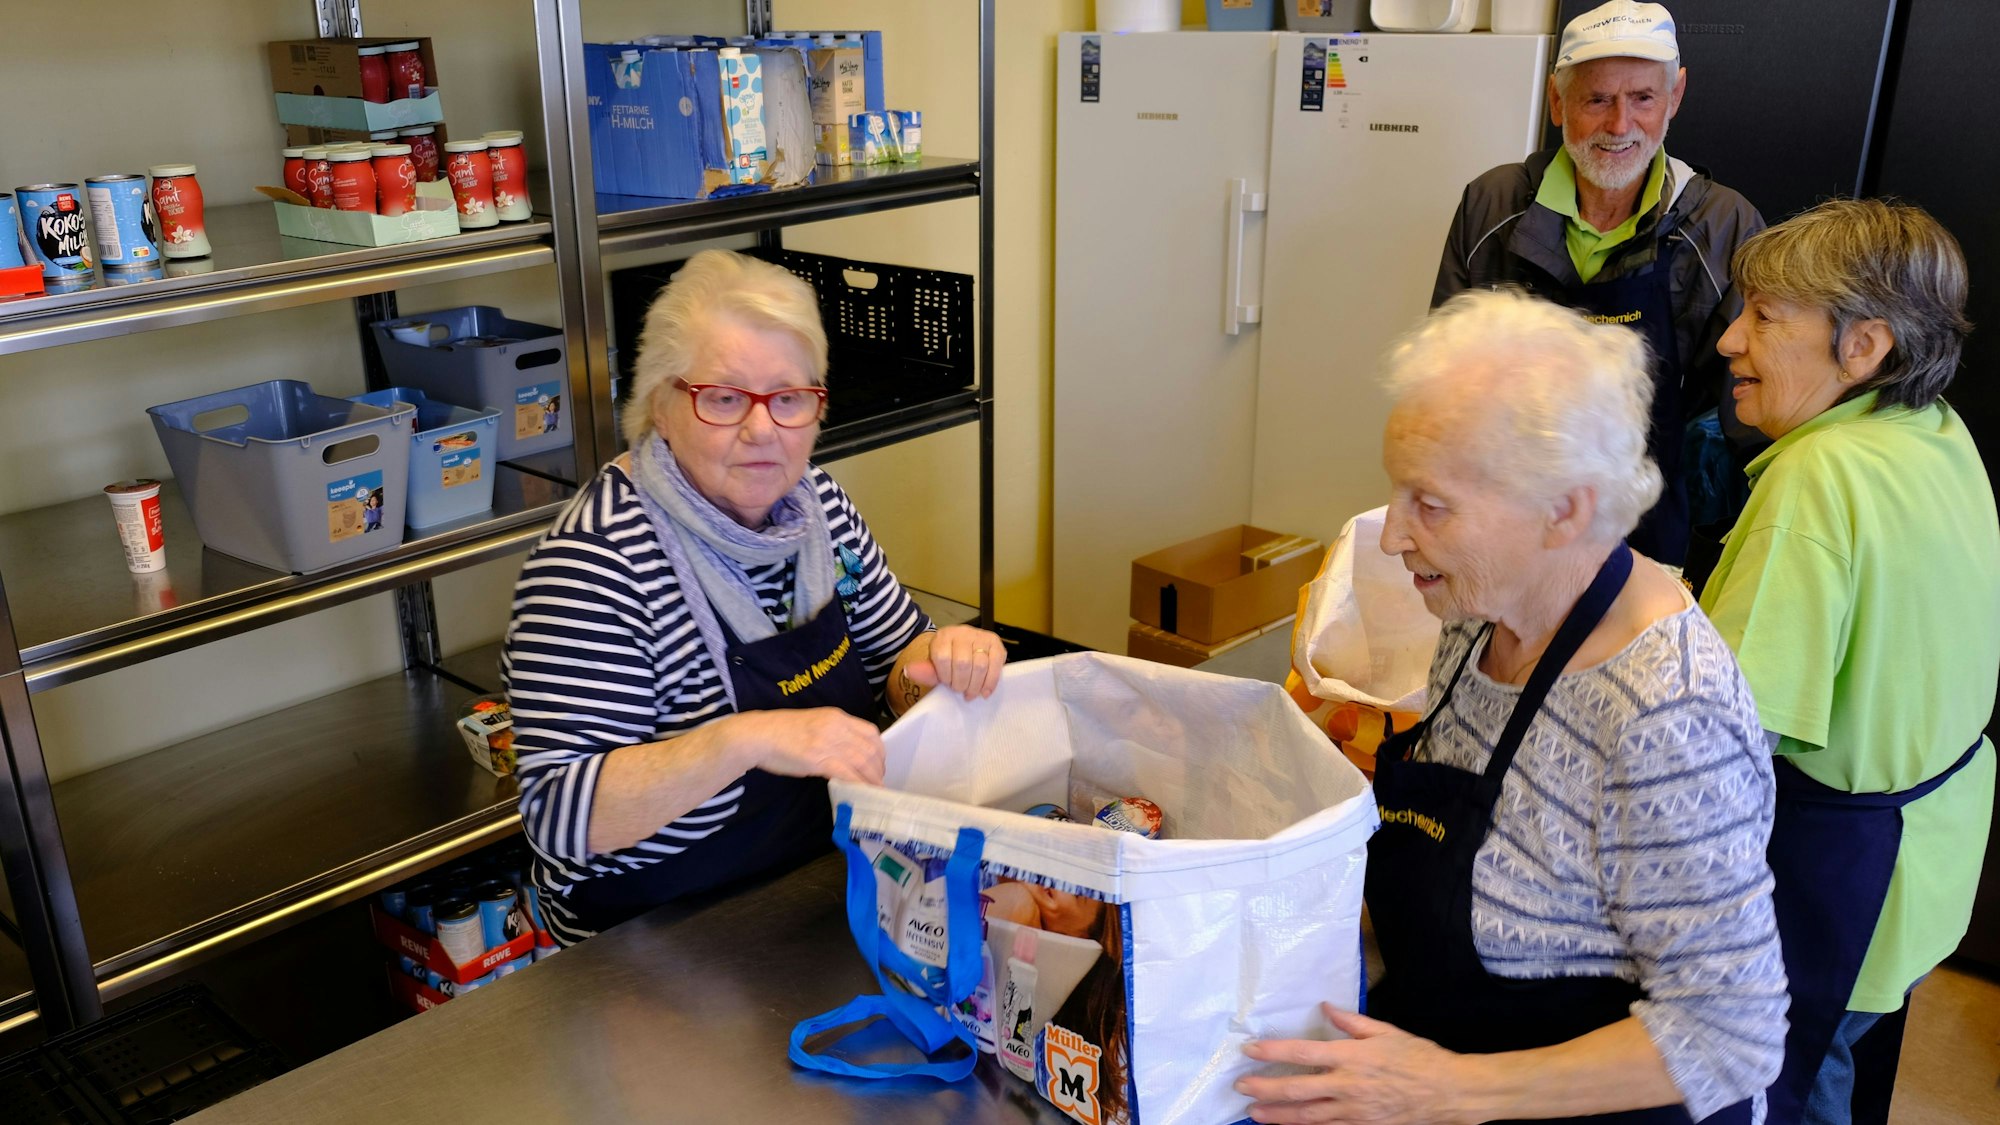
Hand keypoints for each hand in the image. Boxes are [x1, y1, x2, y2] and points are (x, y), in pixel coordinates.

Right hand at [727, 708, 885, 784]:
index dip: (880, 750)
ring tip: (875, 789)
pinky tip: (862, 792)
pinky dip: (859, 784)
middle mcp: (837, 727)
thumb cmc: (781, 731)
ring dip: (872, 778)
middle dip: (878, 768)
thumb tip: (847, 752)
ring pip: (862, 762)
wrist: (758, 735)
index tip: (879, 763)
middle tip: (878, 780)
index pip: (870, 732)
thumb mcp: (814, 723)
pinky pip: (847, 773)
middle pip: (870, 748)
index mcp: (837, 717)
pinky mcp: (818, 759)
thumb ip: (833, 734)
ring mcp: (828, 743)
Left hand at [904, 625, 1005, 700]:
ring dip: (975, 685)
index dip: (945, 676)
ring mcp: (981, 636)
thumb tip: (909, 671)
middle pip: (963, 663)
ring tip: (971, 693)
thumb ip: (925, 671)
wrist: (965, 647)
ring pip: (980, 665)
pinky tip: (984, 692)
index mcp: (943, 636)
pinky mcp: (995, 643)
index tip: (946, 683)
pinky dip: (990, 682)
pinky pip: (996, 665)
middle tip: (960, 690)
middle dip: (961, 683)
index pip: (943, 658)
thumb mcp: (935, 666)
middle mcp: (962, 632)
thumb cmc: (949, 660)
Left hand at [1235, 1006, 1472, 1124]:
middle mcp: (1348, 1085)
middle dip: (1265, 1089)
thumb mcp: (1385, 1031)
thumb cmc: (1418, 1057)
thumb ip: (1351, 1022)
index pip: (1303, 1054)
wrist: (1448, 1092)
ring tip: (1254, 1114)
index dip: (1273, 1054)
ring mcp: (1355, 1110)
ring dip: (1278, 1115)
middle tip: (1241, 1088)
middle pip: (1297, 1090)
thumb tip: (1325, 1008)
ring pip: (1307, 1116)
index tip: (1249, 1051)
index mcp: (1351, 1057)